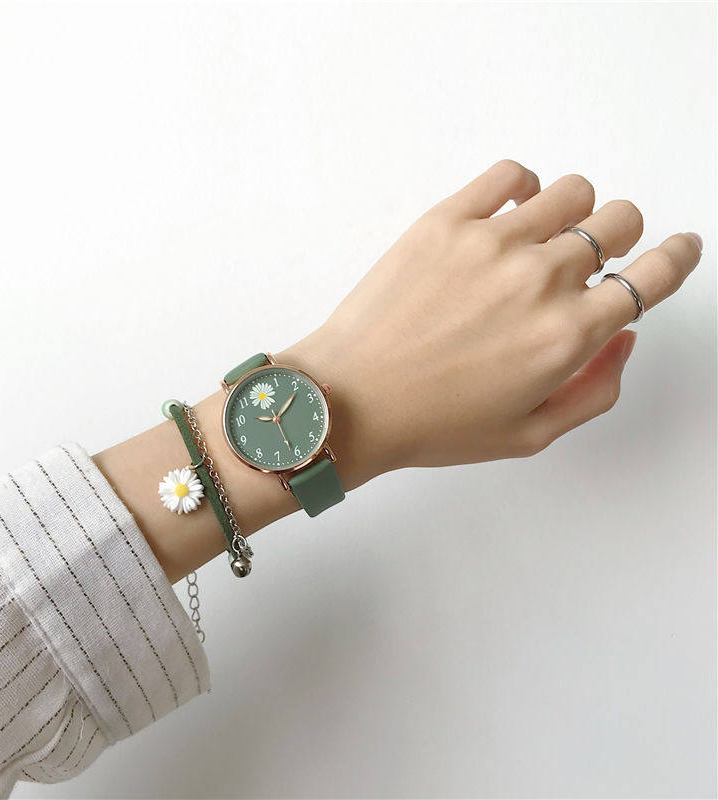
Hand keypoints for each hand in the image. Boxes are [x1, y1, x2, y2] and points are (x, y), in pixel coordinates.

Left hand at [280, 160, 701, 487]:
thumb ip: (594, 389)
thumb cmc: (433, 425)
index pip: (654, 276)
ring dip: (575, 211)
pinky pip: (510, 174)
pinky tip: (510, 211)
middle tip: (595, 253)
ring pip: (572, 192)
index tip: (678, 249)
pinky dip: (523, 185)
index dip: (677, 257)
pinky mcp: (446, 221)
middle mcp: (541, 279)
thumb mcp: (528, 434)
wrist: (351, 400)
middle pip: (619, 222)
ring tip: (546, 235)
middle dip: (621, 237)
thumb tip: (624, 337)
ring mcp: (493, 243)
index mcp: (568, 335)